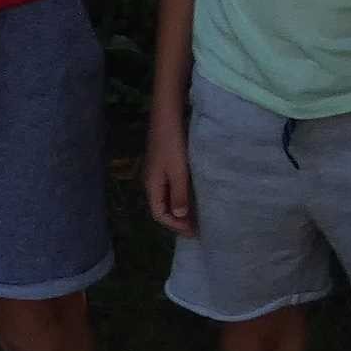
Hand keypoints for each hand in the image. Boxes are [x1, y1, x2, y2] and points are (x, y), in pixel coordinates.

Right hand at [145, 111, 196, 235]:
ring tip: (197, 215)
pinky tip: (193, 196)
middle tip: (198, 228)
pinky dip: (181, 197)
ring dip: (180, 209)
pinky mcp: (164, 166)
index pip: (159, 214)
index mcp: (152, 185)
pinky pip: (171, 188)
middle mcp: (152, 182)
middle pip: (162, 208)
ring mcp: (157, 173)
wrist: (167, 118)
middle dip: (178, 220)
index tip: (195, 232)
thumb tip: (181, 216)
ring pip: (167, 198)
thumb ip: (179, 195)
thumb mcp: (178, 172)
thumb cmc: (173, 145)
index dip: (176, 226)